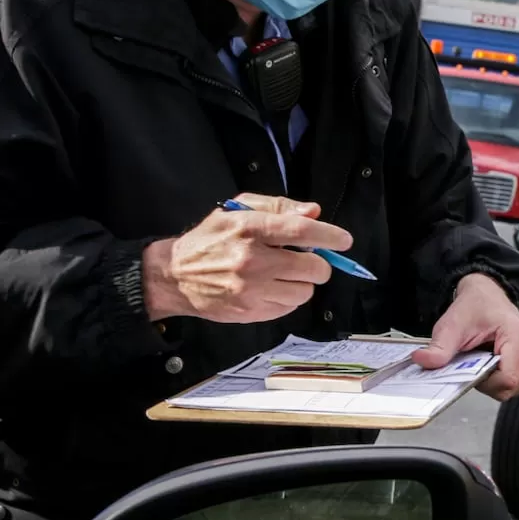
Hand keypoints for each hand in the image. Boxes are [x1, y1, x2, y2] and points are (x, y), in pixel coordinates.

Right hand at [142, 193, 350, 322]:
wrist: (174, 275)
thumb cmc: (210, 239)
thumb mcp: (238, 210)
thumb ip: (278, 207)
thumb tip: (313, 213)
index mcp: (250, 230)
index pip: (301, 232)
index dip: (330, 236)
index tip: (344, 240)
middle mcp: (253, 261)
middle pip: (312, 268)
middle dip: (318, 263)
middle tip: (307, 259)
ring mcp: (251, 291)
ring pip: (304, 291)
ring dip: (302, 282)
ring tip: (284, 274)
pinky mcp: (249, 312)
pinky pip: (288, 308)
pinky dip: (287, 298)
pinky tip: (271, 288)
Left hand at [413, 273, 518, 399]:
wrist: (488, 295)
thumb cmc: (477, 307)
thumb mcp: (453, 324)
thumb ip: (440, 346)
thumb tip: (422, 361)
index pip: (507, 380)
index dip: (484, 382)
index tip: (470, 366)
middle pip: (508, 388)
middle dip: (486, 381)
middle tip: (474, 359)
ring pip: (512, 390)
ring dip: (492, 380)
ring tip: (484, 358)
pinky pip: (516, 385)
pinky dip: (500, 379)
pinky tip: (493, 361)